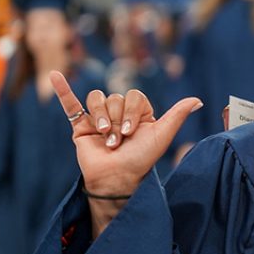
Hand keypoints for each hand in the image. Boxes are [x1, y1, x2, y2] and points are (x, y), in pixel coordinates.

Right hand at [50, 71, 201, 196]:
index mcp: (139, 113)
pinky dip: (62, 89)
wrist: (117, 178)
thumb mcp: (162, 135)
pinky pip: (70, 104)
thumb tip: (198, 100)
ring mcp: (98, 118)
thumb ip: (178, 115)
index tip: (132, 132)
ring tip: (105, 138)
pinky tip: (54, 75)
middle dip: (117, 120)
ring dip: (102, 118)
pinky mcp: (80, 126)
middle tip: (118, 141)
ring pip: (97, 100)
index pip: (133, 96)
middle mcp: (119, 114)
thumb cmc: (141, 158)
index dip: (132, 112)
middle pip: (115, 98)